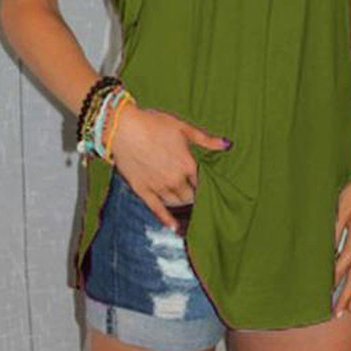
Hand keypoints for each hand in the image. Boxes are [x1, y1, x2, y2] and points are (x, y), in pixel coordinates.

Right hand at [109, 102, 230, 230]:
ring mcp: (158, 186)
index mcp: (187, 164)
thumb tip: (228, 145)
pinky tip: (173, 227)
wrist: (123, 128)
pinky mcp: (142, 190)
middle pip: (191, 195)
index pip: (202, 181)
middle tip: (198, 196)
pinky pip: (157, 209)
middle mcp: (174, 179)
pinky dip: (166, 219)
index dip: (206, 185)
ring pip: (176, 202)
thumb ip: (206, 140)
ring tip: (188, 205)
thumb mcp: (184, 128)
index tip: (211, 188)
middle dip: (195, 195)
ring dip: (183, 203)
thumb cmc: (154, 124)